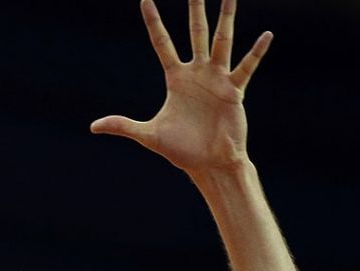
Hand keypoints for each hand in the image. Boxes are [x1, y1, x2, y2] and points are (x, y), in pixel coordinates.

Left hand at [91, 0, 271, 178]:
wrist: (209, 164)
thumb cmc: (181, 151)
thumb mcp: (149, 135)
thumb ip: (123, 126)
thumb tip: (93, 127)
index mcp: (176, 78)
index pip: (162, 42)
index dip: (154, 21)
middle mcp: (197, 73)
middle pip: (195, 32)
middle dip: (196, 8)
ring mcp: (217, 79)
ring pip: (222, 41)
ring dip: (226, 18)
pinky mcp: (234, 90)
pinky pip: (245, 67)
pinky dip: (256, 52)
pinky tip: (266, 35)